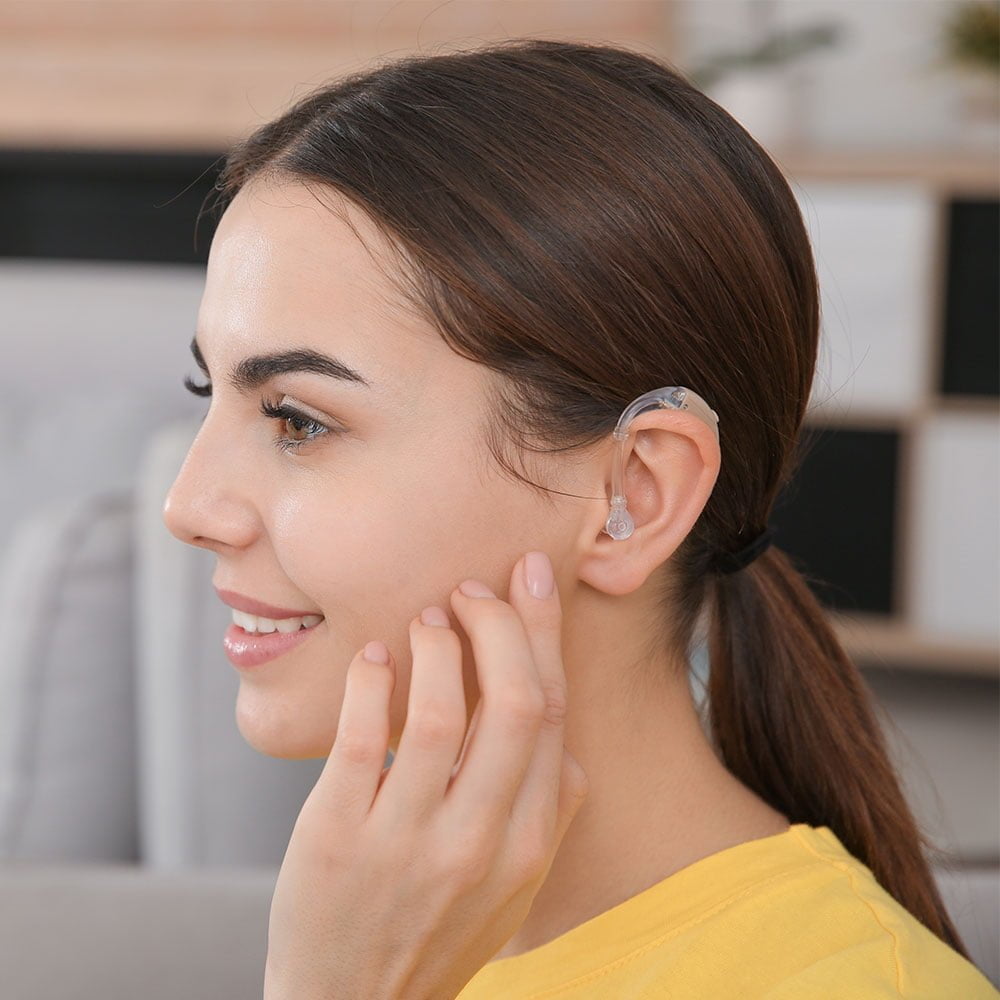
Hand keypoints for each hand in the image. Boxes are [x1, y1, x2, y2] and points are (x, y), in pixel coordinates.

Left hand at [263, 550, 589, 999]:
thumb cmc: (437, 927)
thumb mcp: (514, 881)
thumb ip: (547, 806)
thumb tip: (561, 723)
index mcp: (529, 842)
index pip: (551, 712)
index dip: (542, 632)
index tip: (532, 577)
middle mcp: (478, 842)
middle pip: (514, 703)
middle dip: (498, 623)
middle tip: (472, 588)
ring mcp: (405, 842)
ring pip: (438, 714)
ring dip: (436, 644)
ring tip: (428, 616)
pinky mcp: (335, 838)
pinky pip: (358, 739)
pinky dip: (370, 680)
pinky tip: (372, 654)